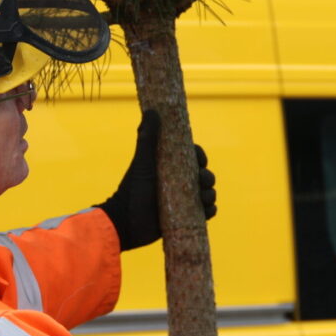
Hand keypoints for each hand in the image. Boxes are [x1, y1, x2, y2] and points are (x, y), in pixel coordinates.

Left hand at [98, 110, 216, 250]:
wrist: (126, 224)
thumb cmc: (132, 191)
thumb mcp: (142, 163)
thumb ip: (147, 138)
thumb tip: (152, 111)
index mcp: (169, 166)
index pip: (193, 156)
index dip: (200, 157)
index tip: (199, 160)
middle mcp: (178, 181)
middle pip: (204, 175)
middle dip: (208, 177)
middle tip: (200, 182)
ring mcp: (182, 199)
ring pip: (207, 193)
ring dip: (210, 194)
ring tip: (202, 198)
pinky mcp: (185, 216)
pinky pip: (206, 212)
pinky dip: (210, 210)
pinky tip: (207, 209)